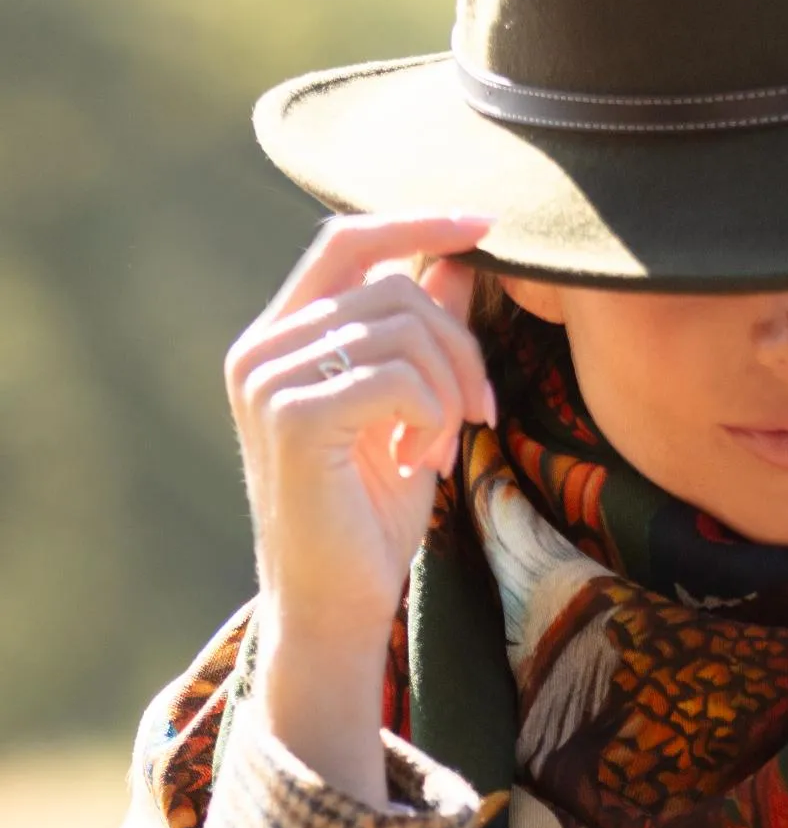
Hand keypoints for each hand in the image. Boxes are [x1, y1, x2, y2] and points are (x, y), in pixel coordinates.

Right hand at [225, 212, 498, 655]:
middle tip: (479, 414)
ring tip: (439, 449)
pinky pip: (397, 378)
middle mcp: (261, 347)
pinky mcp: (291, 415)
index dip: (418, 222)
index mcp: (280, 337)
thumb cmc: (368, 519)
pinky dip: (431, 417)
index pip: (347, 242)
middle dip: (459, 347)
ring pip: (401, 329)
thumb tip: (458, 258)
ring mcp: (268, 378)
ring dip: (448, 391)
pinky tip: (419, 462)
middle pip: (392, 287)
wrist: (334, 605)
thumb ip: (424, 338)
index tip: (485, 225)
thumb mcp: (410, 414)